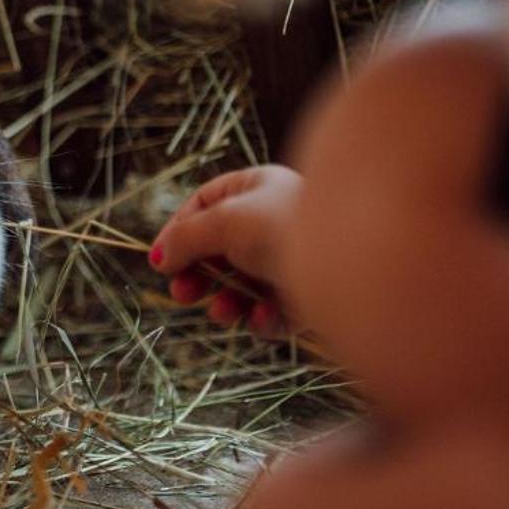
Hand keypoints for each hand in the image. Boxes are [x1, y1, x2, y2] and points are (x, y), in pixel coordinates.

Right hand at [152, 164, 301, 336]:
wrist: (350, 265)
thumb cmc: (282, 228)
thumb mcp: (223, 222)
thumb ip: (185, 239)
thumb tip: (158, 257)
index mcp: (258, 188)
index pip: (205, 205)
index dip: (178, 232)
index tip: (158, 261)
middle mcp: (274, 221)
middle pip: (220, 250)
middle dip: (199, 274)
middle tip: (182, 293)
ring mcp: (291, 259)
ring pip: (243, 285)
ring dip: (226, 302)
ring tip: (222, 312)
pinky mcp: (307, 296)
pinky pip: (272, 311)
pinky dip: (261, 320)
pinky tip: (261, 320)